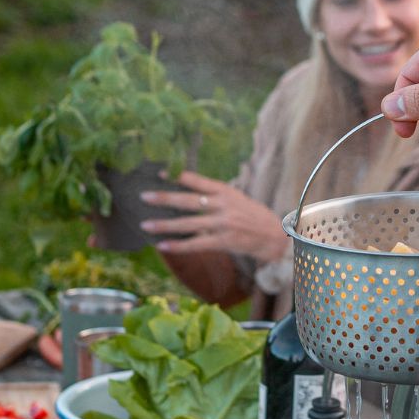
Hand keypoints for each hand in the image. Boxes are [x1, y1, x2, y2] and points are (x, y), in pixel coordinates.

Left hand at [138, 171, 287, 260]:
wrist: (275, 235)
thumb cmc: (252, 216)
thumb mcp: (236, 198)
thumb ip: (214, 195)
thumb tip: (186, 192)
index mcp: (225, 191)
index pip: (198, 181)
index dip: (178, 176)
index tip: (160, 173)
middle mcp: (223, 205)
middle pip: (188, 201)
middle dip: (164, 199)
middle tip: (143, 196)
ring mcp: (223, 224)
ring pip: (188, 224)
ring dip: (164, 225)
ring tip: (145, 225)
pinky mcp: (224, 241)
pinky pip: (196, 244)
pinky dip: (178, 246)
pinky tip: (163, 245)